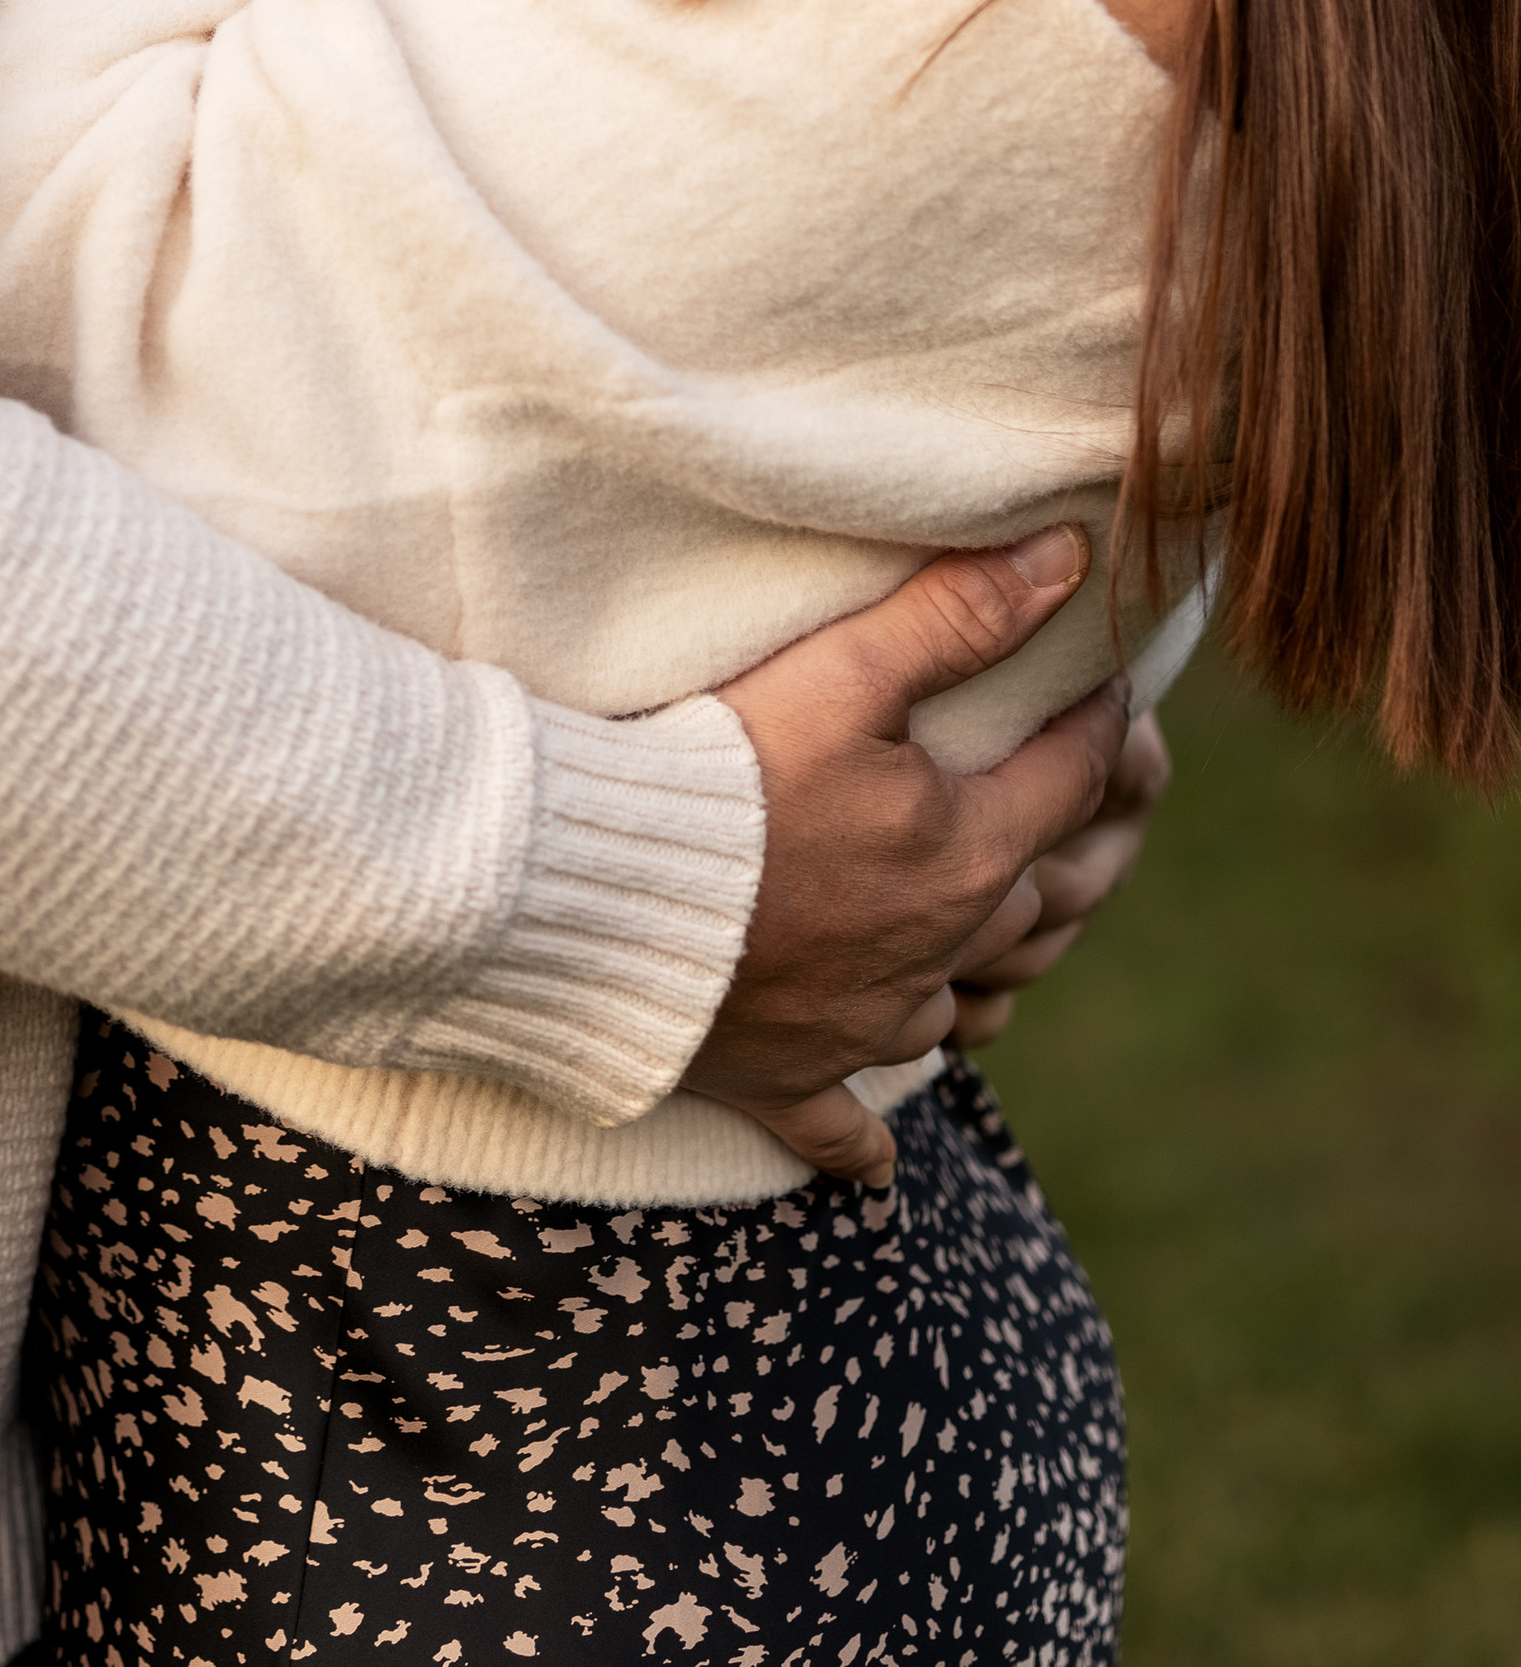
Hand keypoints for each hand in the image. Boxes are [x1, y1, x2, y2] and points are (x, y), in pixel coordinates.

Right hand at [678, 525, 1132, 1195]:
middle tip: (1084, 808)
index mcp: (965, 854)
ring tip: (992, 944)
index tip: (1109, 689)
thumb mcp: (843, 675)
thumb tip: (1072, 558)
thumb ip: (956, 616)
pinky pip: (844, 1126)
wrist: (599, 898)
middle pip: (1041, 907)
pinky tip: (877, 1151)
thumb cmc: (721, 775)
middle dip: (1074, 849)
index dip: (1099, 726)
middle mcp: (937, 952)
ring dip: (984, 980)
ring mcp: (863, 1024)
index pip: (1071, 780)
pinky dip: (864, 1133)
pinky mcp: (787, 1076)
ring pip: (959, 1011)